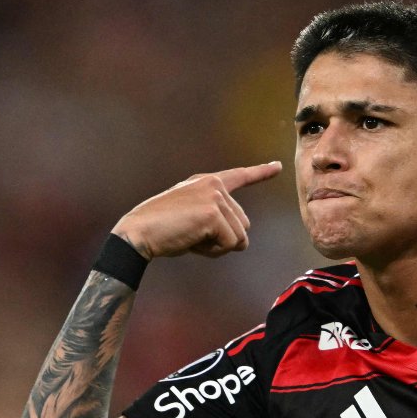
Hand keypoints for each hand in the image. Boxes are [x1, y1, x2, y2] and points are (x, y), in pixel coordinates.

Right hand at [111, 162, 281, 259]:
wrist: (138, 233)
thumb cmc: (162, 231)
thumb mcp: (192, 218)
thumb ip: (216, 219)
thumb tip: (243, 240)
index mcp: (207, 183)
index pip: (239, 176)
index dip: (261, 173)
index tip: (278, 166)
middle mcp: (214, 185)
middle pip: (244, 224)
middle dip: (224, 240)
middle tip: (193, 235)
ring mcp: (215, 197)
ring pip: (240, 237)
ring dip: (219, 247)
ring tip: (191, 237)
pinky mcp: (214, 213)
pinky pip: (231, 244)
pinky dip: (214, 251)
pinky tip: (193, 242)